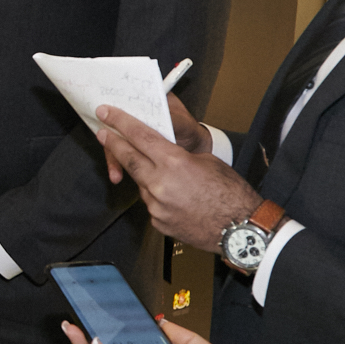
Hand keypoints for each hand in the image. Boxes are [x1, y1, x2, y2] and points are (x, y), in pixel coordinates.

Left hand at [95, 104, 256, 249]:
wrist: (241, 230)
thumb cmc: (231, 194)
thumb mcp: (206, 161)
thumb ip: (178, 156)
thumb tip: (162, 153)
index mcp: (174, 163)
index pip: (139, 136)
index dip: (120, 122)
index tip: (106, 113)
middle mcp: (160, 184)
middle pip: (128, 158)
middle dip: (114, 143)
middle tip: (103, 132)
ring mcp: (157, 206)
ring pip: (140, 183)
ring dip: (143, 174)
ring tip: (159, 173)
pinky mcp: (158, 222)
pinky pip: (151, 203)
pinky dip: (156, 195)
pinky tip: (172, 196)